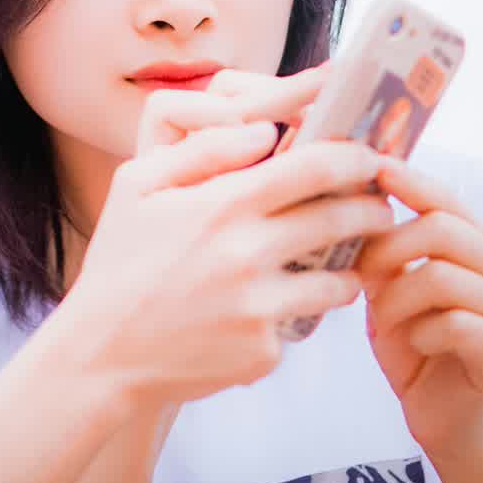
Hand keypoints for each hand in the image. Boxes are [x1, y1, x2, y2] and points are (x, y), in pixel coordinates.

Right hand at [62, 76, 393, 407]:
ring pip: (337, 281)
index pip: (315, 169)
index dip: (354, 157)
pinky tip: (279, 308)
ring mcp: (260, 309)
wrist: (102, 353)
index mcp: (222, 206)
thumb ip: (204, 150)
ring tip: (345, 261)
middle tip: (380, 205)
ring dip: (351, 267)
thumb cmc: (121, 261)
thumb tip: (265, 129)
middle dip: (372, 208)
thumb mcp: (137, 185)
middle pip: (342, 220)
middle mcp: (248, 255)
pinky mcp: (264, 352)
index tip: (371, 157)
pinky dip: (299, 314)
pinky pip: (301, 325)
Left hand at [359, 162, 482, 460]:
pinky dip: (420, 333)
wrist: (442, 419)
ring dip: (397, 299)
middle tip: (361, 275)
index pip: (448, 200)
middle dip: (389, 248)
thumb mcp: (389, 291)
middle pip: (444, 229)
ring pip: (443, 277)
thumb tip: (352, 202)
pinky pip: (455, 324)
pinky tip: (416, 346)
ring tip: (385, 320)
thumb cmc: (414, 347)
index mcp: (479, 250)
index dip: (412, 181)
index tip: (375, 165)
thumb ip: (383, 253)